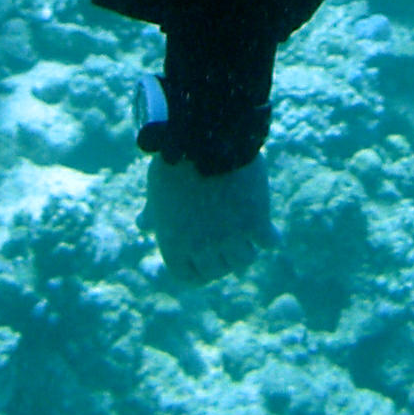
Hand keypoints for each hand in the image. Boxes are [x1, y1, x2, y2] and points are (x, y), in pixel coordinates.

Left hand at [143, 153, 275, 282]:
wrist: (206, 138)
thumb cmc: (177, 163)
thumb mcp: (159, 191)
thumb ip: (154, 214)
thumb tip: (142, 226)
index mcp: (174, 244)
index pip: (189, 277)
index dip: (199, 271)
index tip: (207, 261)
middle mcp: (201, 248)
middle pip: (218, 269)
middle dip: (223, 259)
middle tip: (229, 243)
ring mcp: (230, 237)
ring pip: (244, 259)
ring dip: (246, 248)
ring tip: (247, 234)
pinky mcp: (256, 223)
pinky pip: (268, 242)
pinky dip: (270, 238)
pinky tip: (270, 233)